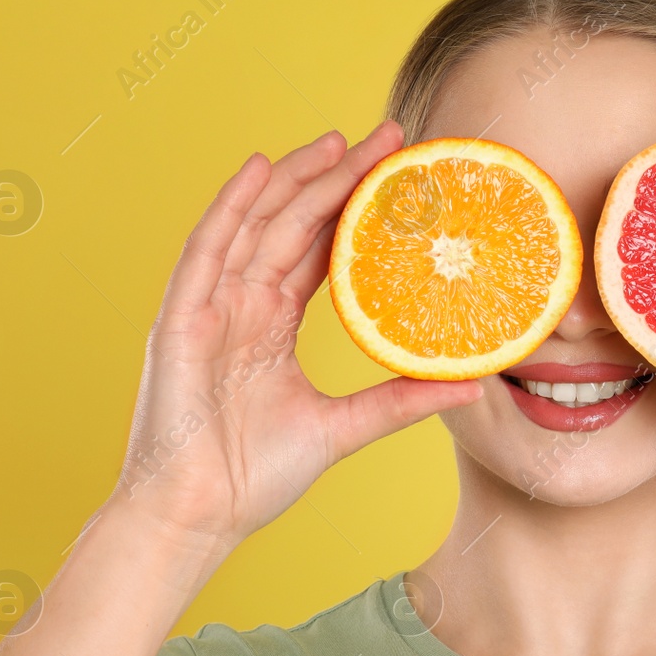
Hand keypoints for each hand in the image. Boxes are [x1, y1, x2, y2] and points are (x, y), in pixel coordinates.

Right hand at [108, 121, 481, 552]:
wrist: (197, 516)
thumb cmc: (254, 477)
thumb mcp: (344, 428)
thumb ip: (401, 402)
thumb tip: (474, 387)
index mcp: (270, 324)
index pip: (319, 250)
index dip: (355, 210)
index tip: (401, 177)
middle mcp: (240, 305)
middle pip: (294, 225)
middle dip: (338, 178)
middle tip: (389, 139)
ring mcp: (209, 307)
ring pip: (256, 224)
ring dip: (295, 178)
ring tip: (340, 140)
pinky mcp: (181, 318)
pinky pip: (207, 249)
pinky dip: (231, 206)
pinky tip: (260, 168)